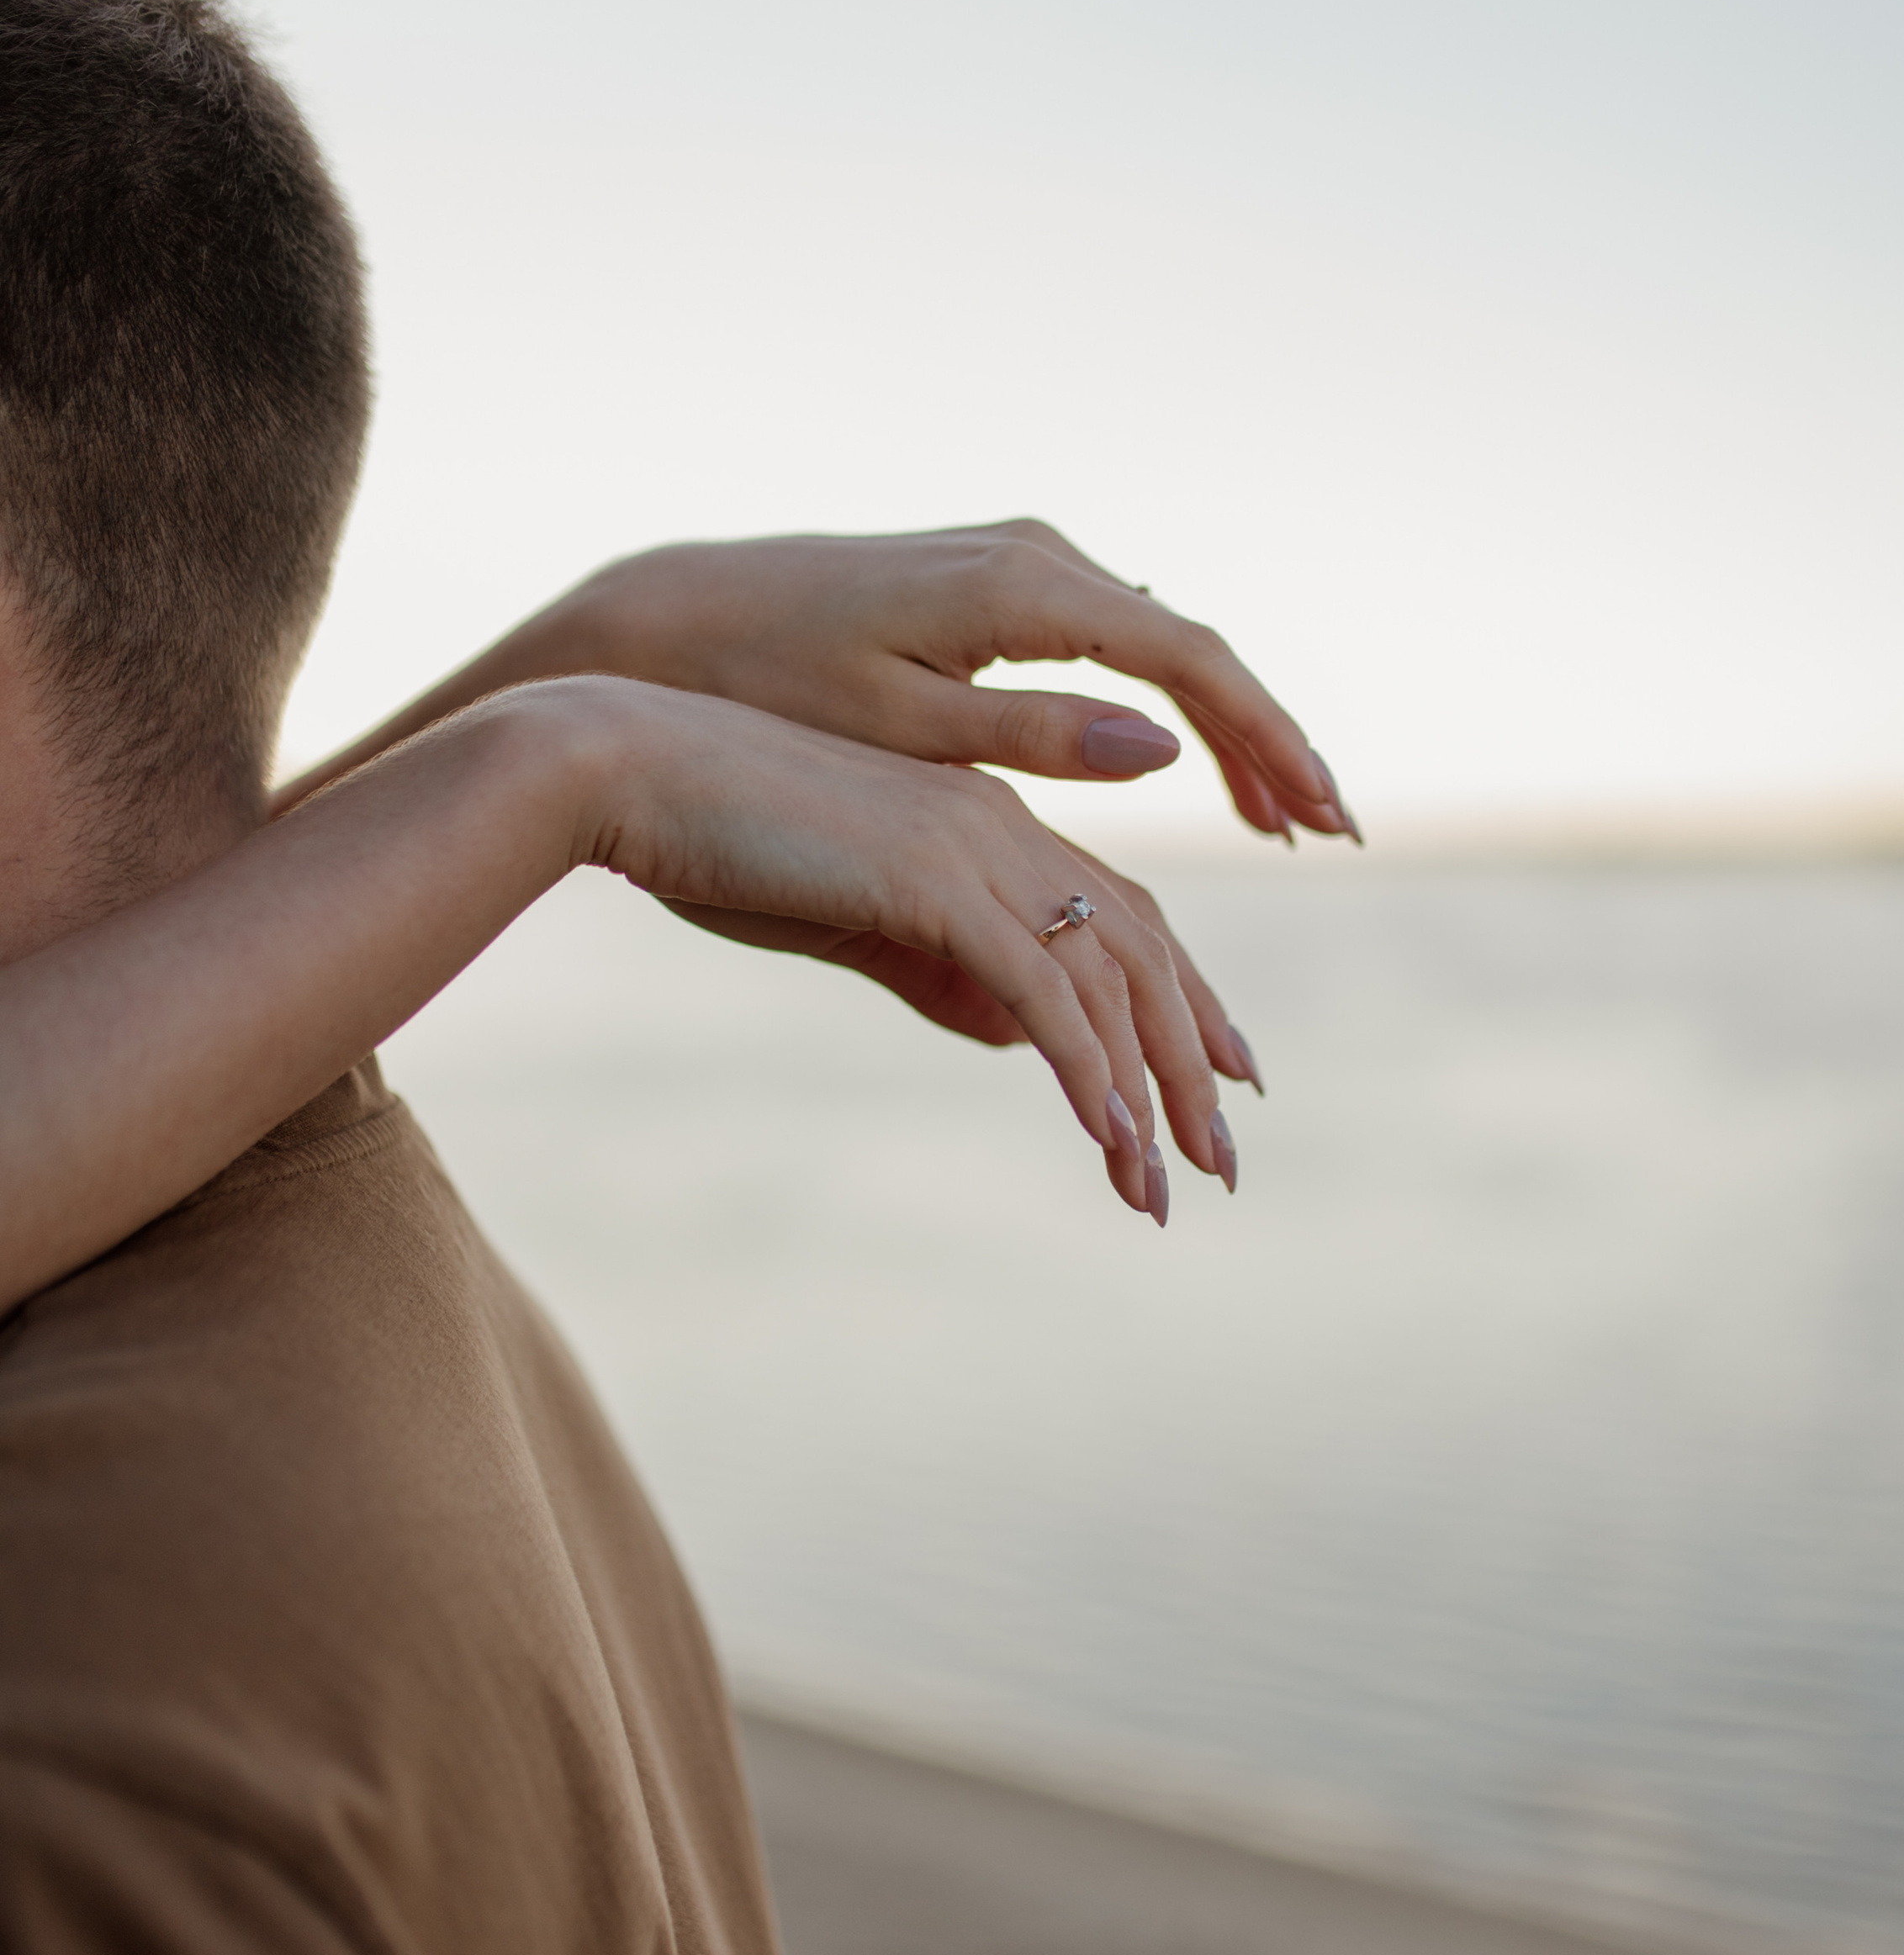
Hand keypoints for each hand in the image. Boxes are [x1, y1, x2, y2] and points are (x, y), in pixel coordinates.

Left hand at [545, 523, 1363, 846]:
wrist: (667, 621)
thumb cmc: (766, 685)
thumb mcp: (900, 726)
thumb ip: (1036, 735)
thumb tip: (1167, 749)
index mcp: (1022, 589)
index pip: (1189, 664)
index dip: (1268, 743)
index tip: (1322, 817)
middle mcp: (1037, 555)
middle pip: (1193, 650)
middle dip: (1268, 742)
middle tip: (1332, 831)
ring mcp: (1020, 561)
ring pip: (1161, 645)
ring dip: (1226, 728)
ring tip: (1285, 818)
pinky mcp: (997, 583)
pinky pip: (1114, 643)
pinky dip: (1165, 706)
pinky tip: (1193, 765)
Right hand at [574, 680, 1240, 1219]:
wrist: (628, 771)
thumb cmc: (721, 842)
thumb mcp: (851, 919)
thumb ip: (935, 971)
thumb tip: (1017, 1037)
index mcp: (988, 822)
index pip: (1120, 914)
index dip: (1183, 996)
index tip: (1223, 1074)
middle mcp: (1001, 827)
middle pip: (1141, 949)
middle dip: (1191, 1058)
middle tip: (1221, 1159)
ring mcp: (972, 848)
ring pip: (1105, 979)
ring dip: (1146, 1090)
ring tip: (1165, 1184)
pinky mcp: (931, 882)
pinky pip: (1037, 990)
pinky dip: (1084, 1067)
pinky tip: (1109, 1138)